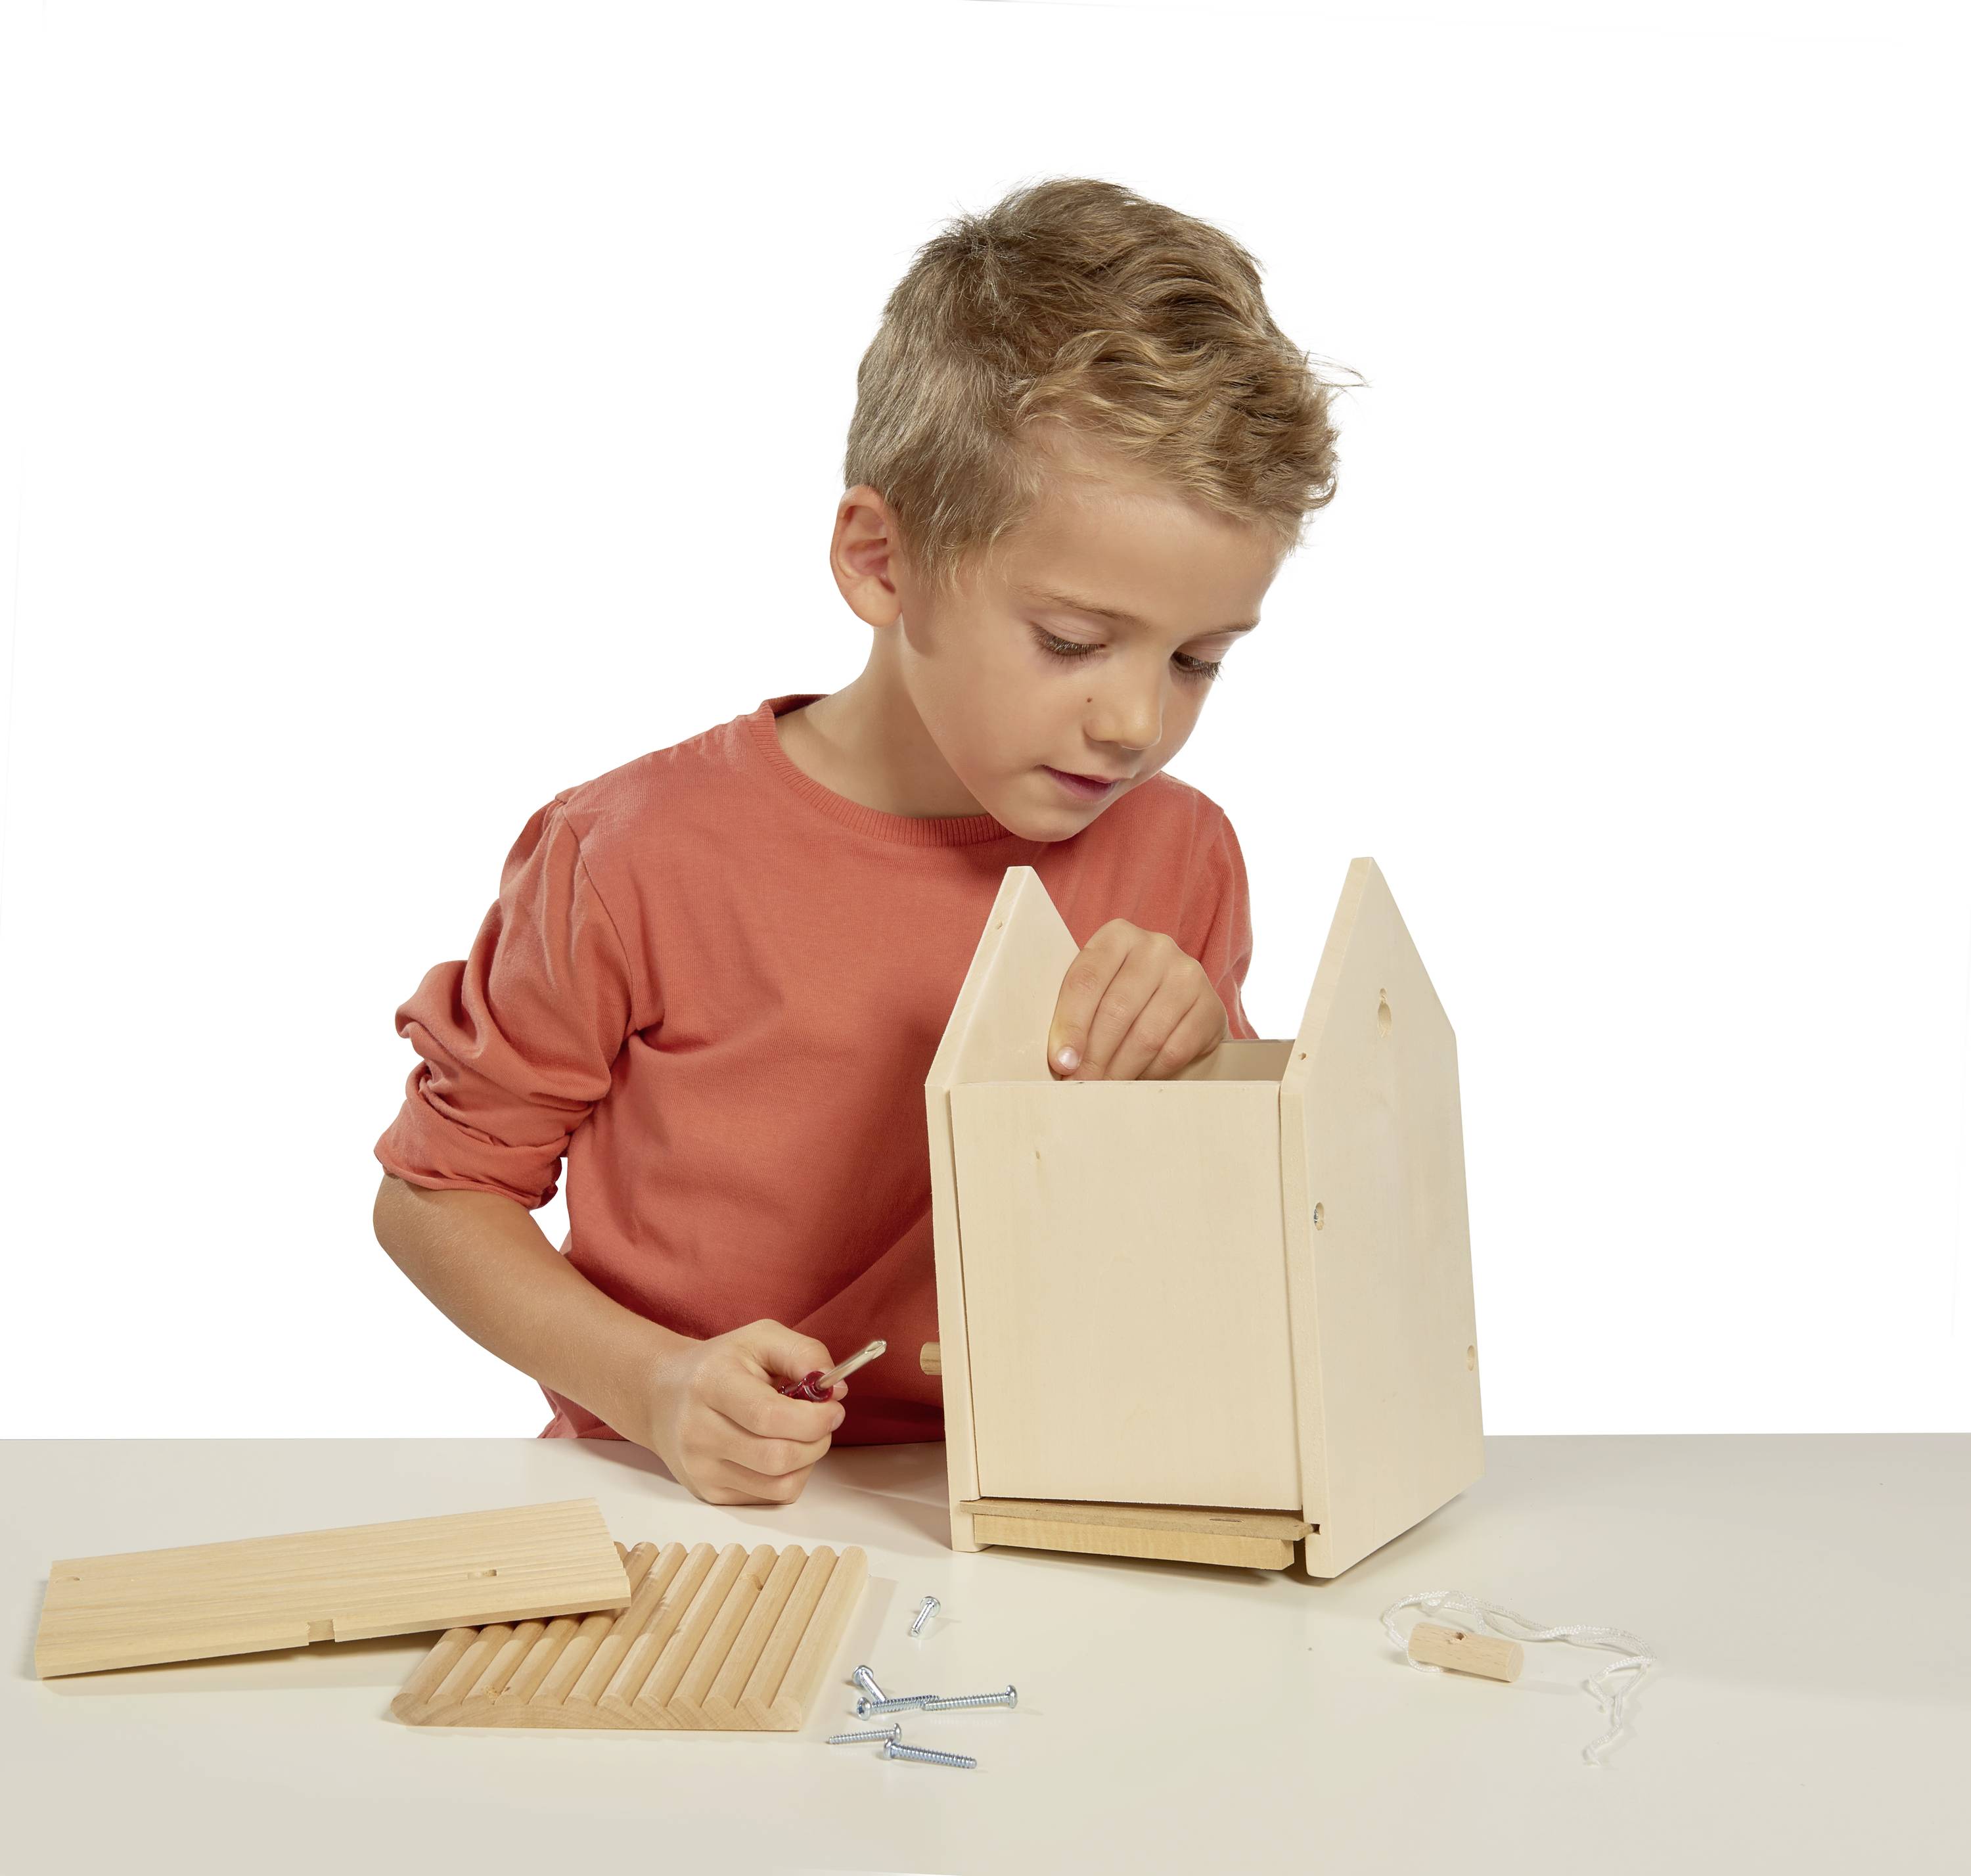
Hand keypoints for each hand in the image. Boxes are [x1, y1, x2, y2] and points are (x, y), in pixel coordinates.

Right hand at [622, 1319, 846, 1505]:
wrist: (663, 1396)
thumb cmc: (721, 1364)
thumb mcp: (760, 1337)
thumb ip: (803, 1352)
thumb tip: (835, 1388)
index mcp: (711, 1383)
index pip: (769, 1416)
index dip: (813, 1418)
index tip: (834, 1409)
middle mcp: (698, 1431)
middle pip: (777, 1457)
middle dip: (817, 1441)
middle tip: (823, 1423)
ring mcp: (701, 1468)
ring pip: (779, 1485)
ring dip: (808, 1461)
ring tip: (802, 1436)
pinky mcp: (709, 1493)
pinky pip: (770, 1498)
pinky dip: (790, 1477)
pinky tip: (780, 1451)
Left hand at [1047, 919, 1227, 1080]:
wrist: (1176, 1000)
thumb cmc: (1121, 996)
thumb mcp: (1095, 990)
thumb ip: (1074, 1013)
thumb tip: (1062, 1062)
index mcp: (1118, 936)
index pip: (1086, 981)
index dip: (1071, 1025)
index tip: (1062, 1062)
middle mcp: (1156, 948)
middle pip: (1117, 1009)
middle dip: (1094, 1056)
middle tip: (1080, 1085)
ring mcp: (1188, 975)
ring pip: (1146, 1034)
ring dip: (1120, 1069)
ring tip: (1103, 1088)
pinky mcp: (1211, 1007)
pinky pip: (1175, 1050)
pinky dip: (1150, 1072)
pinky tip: (1135, 1080)